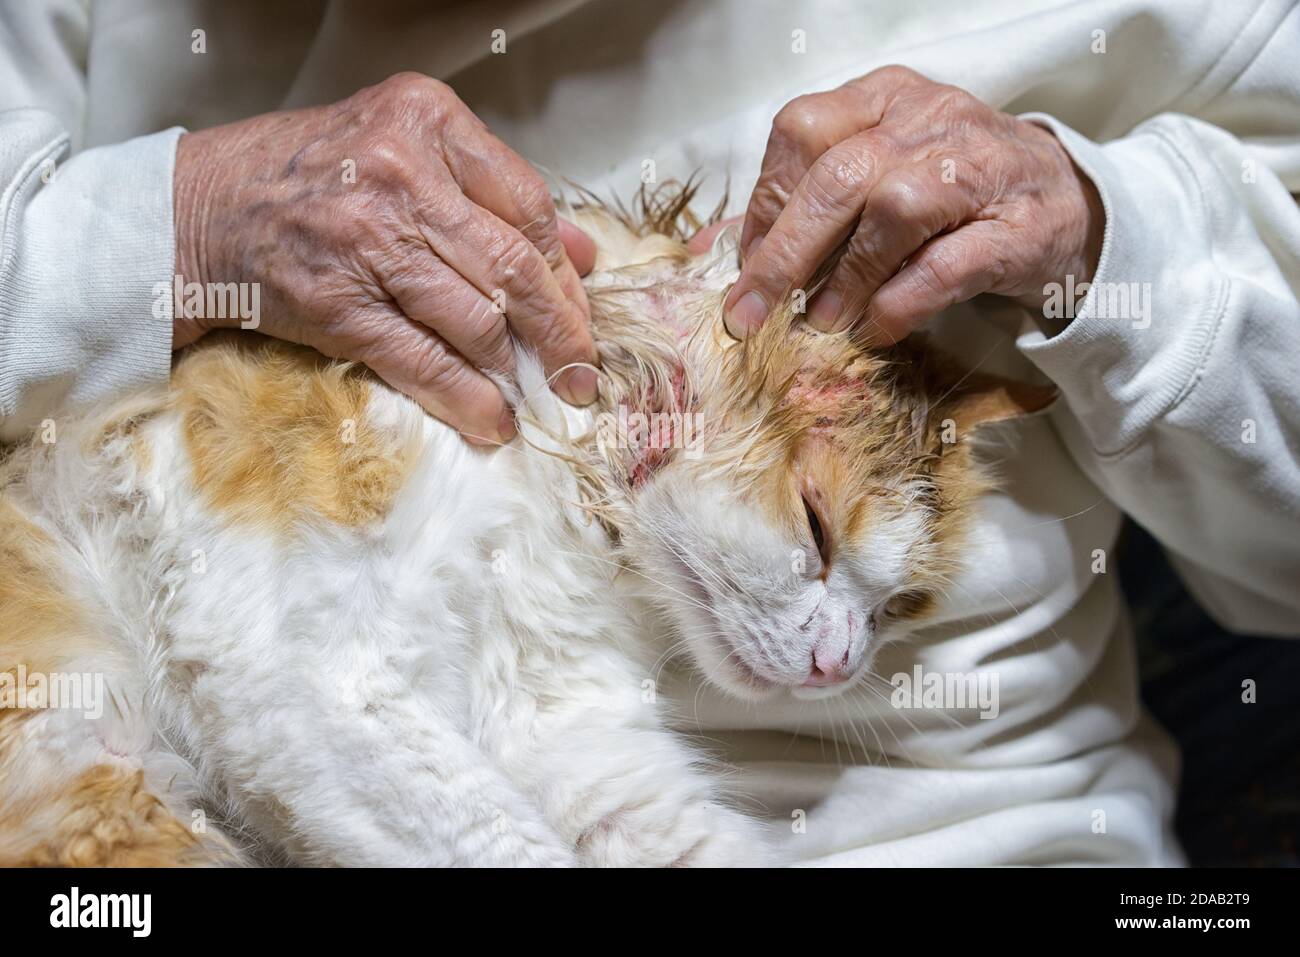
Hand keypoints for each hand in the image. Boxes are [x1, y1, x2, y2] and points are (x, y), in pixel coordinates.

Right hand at [173, 71, 597, 444]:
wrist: (201, 210)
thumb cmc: (312, 177)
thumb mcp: (406, 149)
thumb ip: (493, 195)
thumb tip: (583, 256)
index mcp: (426, 121)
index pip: (528, 205)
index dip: (566, 274)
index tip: (582, 315)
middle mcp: (400, 175)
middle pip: (513, 268)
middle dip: (562, 334)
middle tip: (583, 374)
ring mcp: (367, 242)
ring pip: (475, 320)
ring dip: (516, 371)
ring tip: (540, 396)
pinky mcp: (338, 304)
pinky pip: (422, 362)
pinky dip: (466, 399)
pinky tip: (492, 420)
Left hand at [725, 65, 1103, 341]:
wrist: (1064, 206)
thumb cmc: (948, 196)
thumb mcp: (871, 182)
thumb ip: (796, 209)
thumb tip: (708, 251)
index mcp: (883, 99)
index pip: (802, 133)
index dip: (764, 205)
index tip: (745, 268)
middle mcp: (929, 119)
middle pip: (839, 177)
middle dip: (784, 254)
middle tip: (751, 315)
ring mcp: (980, 167)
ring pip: (895, 209)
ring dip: (846, 278)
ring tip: (821, 324)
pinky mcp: (1019, 227)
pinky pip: (948, 264)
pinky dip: (901, 303)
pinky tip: (875, 330)